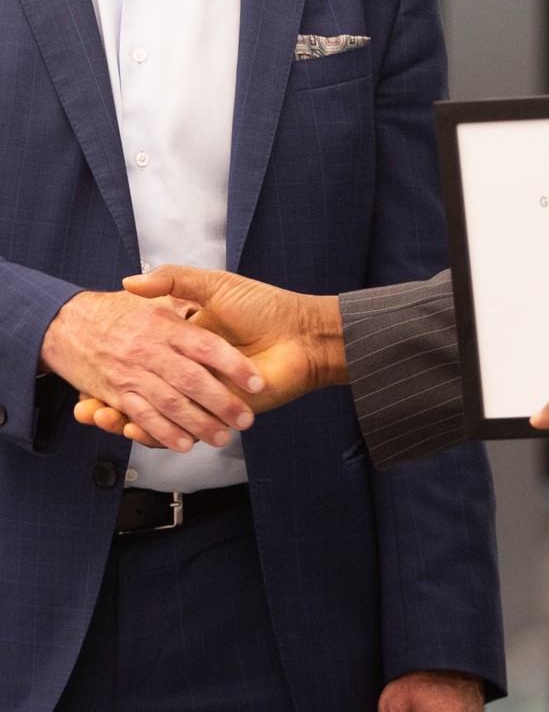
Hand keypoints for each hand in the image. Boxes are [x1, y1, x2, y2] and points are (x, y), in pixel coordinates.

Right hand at [73, 266, 347, 447]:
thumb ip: (175, 279)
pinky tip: (131, 431)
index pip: (142, 352)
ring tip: (96, 418)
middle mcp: (191, 365)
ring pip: (158, 408)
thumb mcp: (214, 284)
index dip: (115, 355)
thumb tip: (131, 282)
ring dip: (127, 416)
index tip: (87, 357)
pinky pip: (180, 425)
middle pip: (140, 385)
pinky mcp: (218, 409)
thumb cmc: (262, 306)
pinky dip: (155, 432)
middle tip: (81, 402)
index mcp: (187, 335)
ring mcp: (205, 390)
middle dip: (114, 394)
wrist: (304, 335)